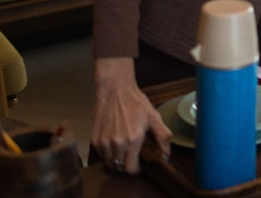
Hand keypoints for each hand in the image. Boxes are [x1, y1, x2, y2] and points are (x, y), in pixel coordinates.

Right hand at [91, 57, 171, 173]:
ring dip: (117, 160)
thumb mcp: (154, 117)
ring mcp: (104, 142)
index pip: (131, 168)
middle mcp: (117, 143)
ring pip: (109, 162)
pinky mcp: (94, 139)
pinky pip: (101, 154)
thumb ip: (162, 136)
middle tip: (132, 156)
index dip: (136, 170)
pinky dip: (107, 153)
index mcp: (133, 140)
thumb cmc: (136, 103)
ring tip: (123, 150)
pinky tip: (114, 144)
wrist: (115, 90)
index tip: (140, 165)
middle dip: (127, 165)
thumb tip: (167, 154)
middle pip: (120, 167)